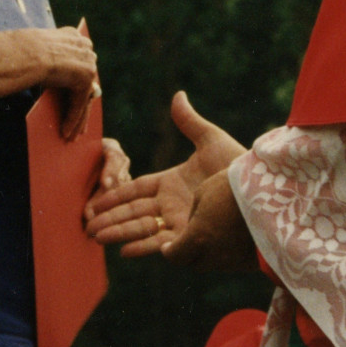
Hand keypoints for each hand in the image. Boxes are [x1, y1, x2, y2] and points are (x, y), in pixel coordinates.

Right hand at [30, 26, 99, 139]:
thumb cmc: (22, 54)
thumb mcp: (40, 55)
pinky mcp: (85, 79)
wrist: (25, 53)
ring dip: (77, 119)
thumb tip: (52, 77)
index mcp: (74, 37)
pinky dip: (72, 120)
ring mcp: (88, 63)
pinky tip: (66, 133)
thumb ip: (54, 62)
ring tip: (72, 136)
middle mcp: (85, 48)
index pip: (80, 65)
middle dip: (82, 104)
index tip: (75, 96)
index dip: (77, 84)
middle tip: (80, 123)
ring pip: (83, 97)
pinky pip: (79, 105)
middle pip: (86, 83)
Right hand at [85, 91, 247, 256]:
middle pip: (133, 211)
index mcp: (172, 184)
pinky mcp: (190, 238)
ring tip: (95, 237)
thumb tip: (178, 95)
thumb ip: (189, 121)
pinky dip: (143, 246)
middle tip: (85, 225)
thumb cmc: (238, 166)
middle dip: (109, 218)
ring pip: (141, 228)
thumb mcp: (210, 140)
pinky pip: (161, 244)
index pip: (136, 190)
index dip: (115, 195)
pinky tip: (124, 251)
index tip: (95, 200)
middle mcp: (172, 205)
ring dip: (118, 232)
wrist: (260, 191)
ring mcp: (180, 223)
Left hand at [161, 170, 258, 270]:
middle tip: (188, 242)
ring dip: (208, 254)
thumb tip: (191, 226)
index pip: (175, 256)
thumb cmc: (236, 186)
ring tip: (213, 237)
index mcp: (197, 237)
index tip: (168, 247)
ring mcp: (233, 261)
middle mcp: (213, 255)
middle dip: (188, 253)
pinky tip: (231, 239)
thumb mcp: (204, 192)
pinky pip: (232, 263)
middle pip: (193, 263)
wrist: (276, 195)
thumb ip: (192, 214)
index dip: (169, 252)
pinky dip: (227, 254)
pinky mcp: (250, 263)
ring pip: (213, 264)